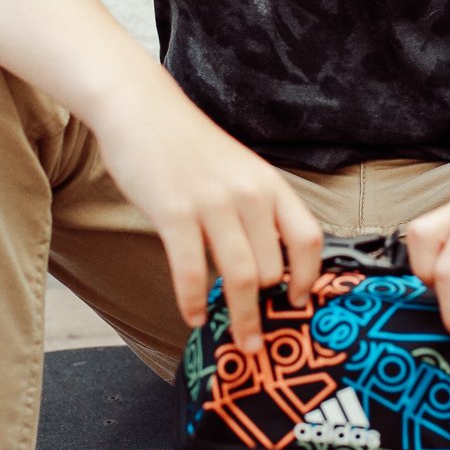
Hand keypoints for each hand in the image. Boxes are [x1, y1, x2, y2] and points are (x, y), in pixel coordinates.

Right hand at [92, 79, 322, 351]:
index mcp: (270, 184)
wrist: (141, 108)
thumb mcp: (238, 170)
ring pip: (241, 277)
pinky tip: (192, 317)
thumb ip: (255, 209)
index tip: (300, 302)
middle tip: (261, 334)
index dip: (308, 277)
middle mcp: (249, 194)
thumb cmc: (189, 145)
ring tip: (240, 341)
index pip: (308, 238)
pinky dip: (193, 302)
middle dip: (267, 307)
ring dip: (241, 318)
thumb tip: (265, 262)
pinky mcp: (175, 213)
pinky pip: (192, 271)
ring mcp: (213, 203)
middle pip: (272, 268)